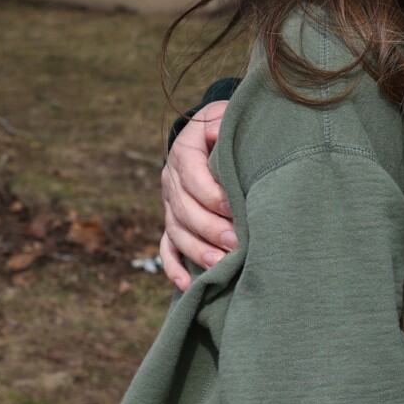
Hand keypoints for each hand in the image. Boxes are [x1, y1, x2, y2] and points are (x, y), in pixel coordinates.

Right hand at [158, 101, 234, 289]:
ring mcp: (169, 204)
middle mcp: (171, 179)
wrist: (213, 132)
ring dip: (198, 251)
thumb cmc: (229, 126)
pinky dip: (174, 268)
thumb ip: (226, 125)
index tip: (235, 207)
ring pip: (177, 232)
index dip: (212, 194)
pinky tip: (188, 286)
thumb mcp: (227, 117)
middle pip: (184, 210)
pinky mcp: (173, 223)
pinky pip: (167, 248)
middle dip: (210, 229)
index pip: (193, 177)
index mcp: (184, 151)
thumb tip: (224, 136)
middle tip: (236, 243)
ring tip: (221, 266)